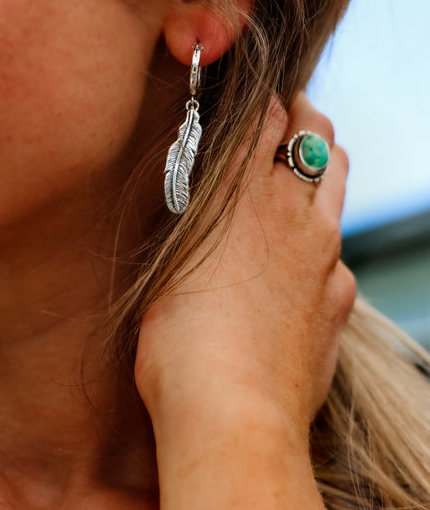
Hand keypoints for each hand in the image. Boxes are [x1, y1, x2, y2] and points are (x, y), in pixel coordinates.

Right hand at [136, 93, 355, 439]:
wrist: (233, 416)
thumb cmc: (178, 345)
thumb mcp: (170, 265)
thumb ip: (197, 219)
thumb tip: (204, 196)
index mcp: (243, 197)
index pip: (268, 118)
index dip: (264, 98)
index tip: (258, 94)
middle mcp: (294, 215)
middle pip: (318, 137)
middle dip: (305, 117)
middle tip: (289, 115)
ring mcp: (325, 256)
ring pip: (338, 184)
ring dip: (322, 165)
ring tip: (302, 169)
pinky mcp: (339, 298)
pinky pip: (339, 252)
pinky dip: (323, 240)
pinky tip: (301, 262)